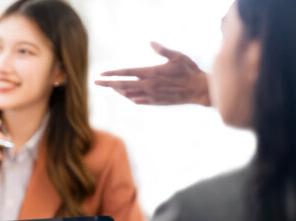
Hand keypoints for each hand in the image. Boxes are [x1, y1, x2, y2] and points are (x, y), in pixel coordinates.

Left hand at [94, 42, 210, 105]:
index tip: (101, 75)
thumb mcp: (177, 56)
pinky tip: (127, 95)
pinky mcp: (156, 102)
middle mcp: (148, 85)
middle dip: (108, 84)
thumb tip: (150, 42)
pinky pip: (138, 101)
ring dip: (118, 90)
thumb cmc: (189, 70)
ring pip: (129, 94)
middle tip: (96, 82)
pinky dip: (130, 97)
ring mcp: (151, 95)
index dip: (112, 74)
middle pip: (122, 85)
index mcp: (151, 73)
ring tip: (111, 86)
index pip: (126, 73)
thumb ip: (162, 50)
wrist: (199, 90)